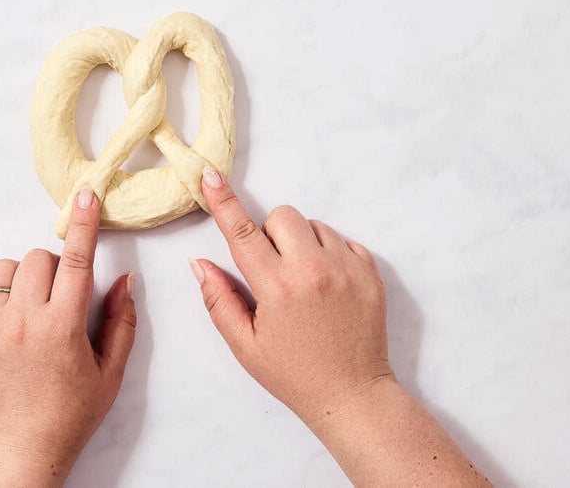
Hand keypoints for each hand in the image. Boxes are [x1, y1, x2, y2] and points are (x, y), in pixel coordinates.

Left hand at [0, 189, 135, 487]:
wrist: (21, 446)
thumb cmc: (71, 413)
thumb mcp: (110, 372)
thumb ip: (121, 321)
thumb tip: (125, 280)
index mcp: (62, 327)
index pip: (76, 261)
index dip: (83, 224)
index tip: (86, 195)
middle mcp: (24, 320)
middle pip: (40, 257)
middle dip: (56, 267)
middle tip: (63, 298)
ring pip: (8, 267)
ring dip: (26, 276)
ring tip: (35, 307)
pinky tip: (11, 316)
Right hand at [192, 168, 489, 485]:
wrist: (353, 395)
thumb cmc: (293, 374)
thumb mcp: (245, 345)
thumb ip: (219, 300)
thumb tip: (199, 263)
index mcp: (277, 288)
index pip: (243, 233)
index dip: (223, 201)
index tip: (211, 175)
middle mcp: (313, 270)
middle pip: (283, 216)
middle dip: (272, 234)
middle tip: (274, 270)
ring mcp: (346, 268)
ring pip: (314, 225)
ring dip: (303, 243)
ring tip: (305, 282)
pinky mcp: (370, 272)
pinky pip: (343, 240)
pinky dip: (331, 253)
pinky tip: (328, 286)